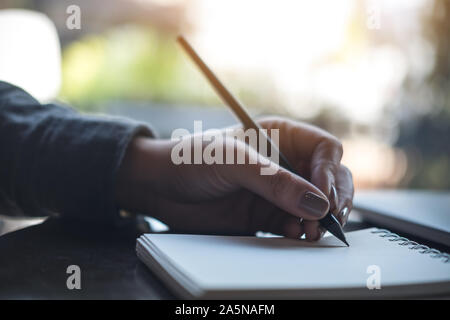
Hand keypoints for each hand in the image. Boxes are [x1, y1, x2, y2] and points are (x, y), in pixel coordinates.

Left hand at [115, 116, 353, 239]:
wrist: (160, 187)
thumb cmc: (190, 159)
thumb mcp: (233, 161)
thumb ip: (274, 181)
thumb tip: (317, 202)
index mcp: (281, 136)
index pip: (324, 149)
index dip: (329, 170)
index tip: (322, 193)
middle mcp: (284, 163)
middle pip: (328, 178)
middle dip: (333, 198)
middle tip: (328, 217)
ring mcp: (276, 190)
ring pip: (315, 205)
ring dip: (319, 219)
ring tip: (311, 231)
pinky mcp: (265, 214)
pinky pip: (294, 223)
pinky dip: (300, 230)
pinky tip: (294, 234)